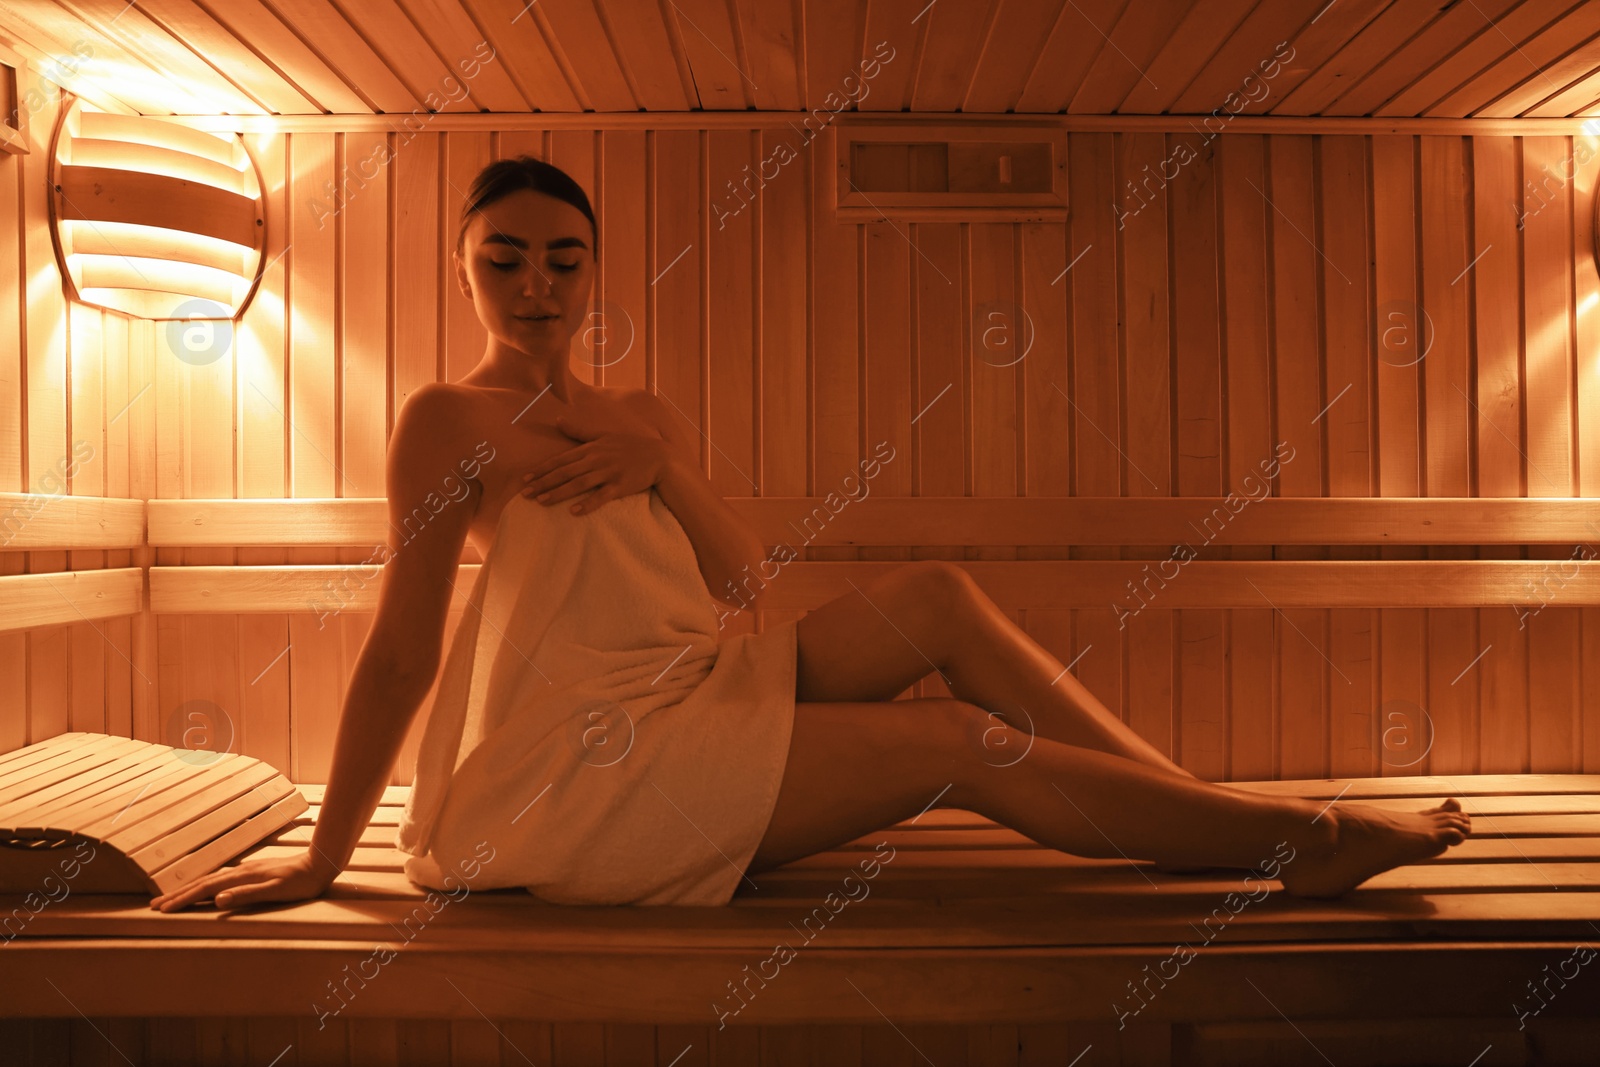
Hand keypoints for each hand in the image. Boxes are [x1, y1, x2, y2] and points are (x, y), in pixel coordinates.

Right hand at [149, 850, 336, 912]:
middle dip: (178, 895)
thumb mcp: (275, 892)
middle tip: (154, 905)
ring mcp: (246, 872)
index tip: (162, 910)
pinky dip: (206, 886)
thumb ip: (246, 895)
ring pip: (211, 881)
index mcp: (241, 878)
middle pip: (202, 883)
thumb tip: (216, 900)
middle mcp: (240, 872)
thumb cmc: (299, 883)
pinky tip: (206, 889)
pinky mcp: (253, 873)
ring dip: (189, 889)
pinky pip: (222, 880)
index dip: (182, 900)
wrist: (319, 864)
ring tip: (173, 897)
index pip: (205, 890)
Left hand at [522, 411, 670, 515]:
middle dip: (543, 483)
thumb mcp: (604, 434)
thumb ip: (580, 430)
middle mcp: (597, 459)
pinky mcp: (621, 486)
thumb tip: (558, 420)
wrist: (659, 456)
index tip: (525, 478)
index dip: (542, 469)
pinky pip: (601, 496)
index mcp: (591, 448)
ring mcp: (609, 473)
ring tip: (542, 502)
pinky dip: (588, 504)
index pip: (561, 460)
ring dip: (559, 493)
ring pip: (579, 484)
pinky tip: (574, 512)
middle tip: (525, 494)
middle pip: (565, 472)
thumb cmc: (630, 446)